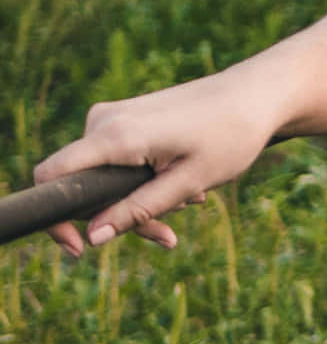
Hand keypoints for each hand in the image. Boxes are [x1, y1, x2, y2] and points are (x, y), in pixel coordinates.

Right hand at [34, 72, 276, 257]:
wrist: (259, 93)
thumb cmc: (231, 136)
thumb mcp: (187, 183)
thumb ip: (138, 211)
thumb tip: (92, 238)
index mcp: (114, 135)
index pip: (52, 177)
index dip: (55, 218)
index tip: (79, 249)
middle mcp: (104, 120)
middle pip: (82, 184)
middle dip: (120, 215)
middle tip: (168, 236)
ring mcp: (114, 116)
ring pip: (104, 176)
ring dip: (140, 199)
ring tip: (192, 200)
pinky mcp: (127, 117)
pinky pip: (118, 160)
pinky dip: (145, 180)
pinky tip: (185, 184)